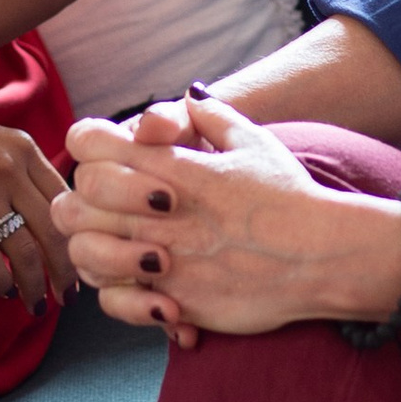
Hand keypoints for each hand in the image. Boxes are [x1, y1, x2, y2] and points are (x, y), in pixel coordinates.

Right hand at [0, 95, 73, 305]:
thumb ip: (25, 171)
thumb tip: (55, 217)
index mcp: (24, 149)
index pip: (66, 202)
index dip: (78, 238)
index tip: (83, 262)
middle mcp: (9, 168)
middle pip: (53, 232)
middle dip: (65, 272)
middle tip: (68, 297)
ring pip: (24, 251)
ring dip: (35, 286)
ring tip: (36, 304)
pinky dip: (1, 281)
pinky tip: (5, 291)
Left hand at [56, 95, 400, 345]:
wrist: (324, 254)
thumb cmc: (291, 196)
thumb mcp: (253, 142)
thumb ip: (212, 117)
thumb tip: (189, 98)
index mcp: (171, 166)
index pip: (88, 143)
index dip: (87, 147)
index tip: (107, 159)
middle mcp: (158, 211)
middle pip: (76, 200)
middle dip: (83, 202)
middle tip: (109, 210)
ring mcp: (163, 258)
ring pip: (85, 253)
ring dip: (95, 250)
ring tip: (127, 250)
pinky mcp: (175, 299)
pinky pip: (114, 302)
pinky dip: (121, 298)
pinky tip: (149, 288)